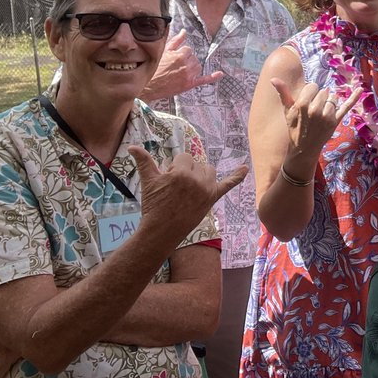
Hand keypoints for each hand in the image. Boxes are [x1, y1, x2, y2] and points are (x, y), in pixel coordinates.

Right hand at [129, 146, 246, 241]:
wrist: (161, 230)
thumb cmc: (153, 205)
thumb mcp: (148, 181)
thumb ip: (144, 161)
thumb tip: (132, 147)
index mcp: (182, 172)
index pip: (184, 158)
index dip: (175, 168)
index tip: (168, 182)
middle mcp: (197, 179)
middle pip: (196, 164)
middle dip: (186, 172)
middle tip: (175, 189)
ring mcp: (207, 189)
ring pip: (209, 171)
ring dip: (201, 175)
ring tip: (189, 188)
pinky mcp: (212, 199)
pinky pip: (228, 185)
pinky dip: (237, 176)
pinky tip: (245, 168)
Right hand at [142, 29, 223, 100]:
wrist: (147, 86)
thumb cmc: (153, 68)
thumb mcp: (163, 52)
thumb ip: (176, 41)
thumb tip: (184, 31)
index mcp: (180, 55)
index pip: (188, 50)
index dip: (181, 54)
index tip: (174, 59)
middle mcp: (186, 65)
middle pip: (194, 58)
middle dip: (187, 61)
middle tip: (175, 67)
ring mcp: (189, 75)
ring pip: (198, 67)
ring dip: (192, 68)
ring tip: (180, 72)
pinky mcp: (189, 85)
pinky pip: (204, 79)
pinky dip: (213, 77)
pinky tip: (220, 74)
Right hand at [274, 79, 361, 159]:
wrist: (303, 148)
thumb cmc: (294, 127)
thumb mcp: (287, 111)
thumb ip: (283, 93)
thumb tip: (274, 78)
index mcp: (302, 104)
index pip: (312, 86)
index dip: (309, 92)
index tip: (307, 101)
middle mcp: (316, 109)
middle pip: (323, 91)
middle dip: (319, 98)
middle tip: (313, 110)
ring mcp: (327, 116)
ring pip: (332, 97)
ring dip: (328, 102)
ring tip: (321, 114)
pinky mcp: (336, 121)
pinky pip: (347, 106)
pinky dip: (354, 97)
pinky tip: (360, 89)